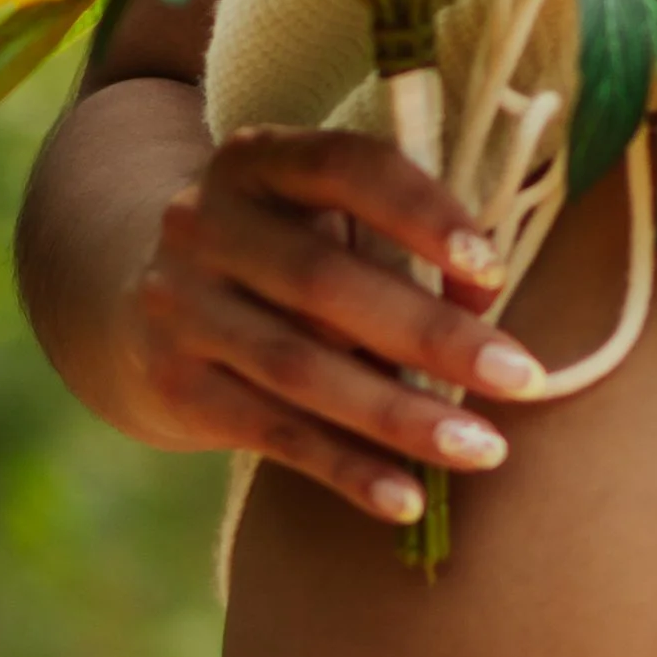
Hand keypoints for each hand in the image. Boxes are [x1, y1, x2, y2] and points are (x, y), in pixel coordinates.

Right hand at [126, 121, 549, 522]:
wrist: (135, 297)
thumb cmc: (278, 248)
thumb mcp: (322, 215)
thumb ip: (397, 244)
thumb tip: (482, 302)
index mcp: (258, 159)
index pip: (345, 165)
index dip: (421, 212)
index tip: (491, 269)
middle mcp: (205, 223)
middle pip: (326, 282)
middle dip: (431, 335)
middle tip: (521, 377)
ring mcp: (181, 307)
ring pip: (302, 368)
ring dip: (401, 416)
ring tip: (484, 449)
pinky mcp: (175, 387)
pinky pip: (273, 434)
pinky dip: (345, 468)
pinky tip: (408, 498)